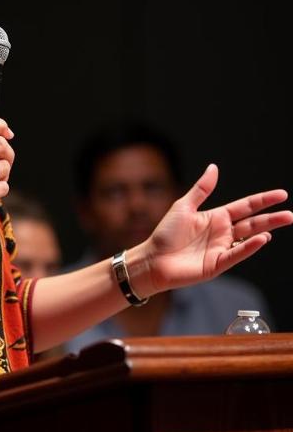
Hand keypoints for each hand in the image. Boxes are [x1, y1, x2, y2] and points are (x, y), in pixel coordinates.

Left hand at [132, 163, 292, 297]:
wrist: (152, 259)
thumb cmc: (165, 233)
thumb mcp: (184, 206)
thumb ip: (201, 189)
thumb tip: (214, 167)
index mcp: (215, 217)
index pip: (245, 207)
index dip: (262, 201)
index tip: (281, 194)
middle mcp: (222, 233)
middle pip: (252, 222)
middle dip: (272, 217)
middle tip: (290, 213)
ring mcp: (221, 249)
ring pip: (249, 238)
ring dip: (266, 230)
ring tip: (284, 221)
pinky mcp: (217, 264)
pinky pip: (237, 254)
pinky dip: (250, 246)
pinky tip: (262, 238)